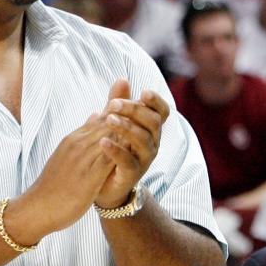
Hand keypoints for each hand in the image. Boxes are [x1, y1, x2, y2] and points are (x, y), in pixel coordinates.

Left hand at [93, 79, 165, 209]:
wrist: (104, 186)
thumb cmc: (112, 151)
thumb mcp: (114, 124)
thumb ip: (118, 103)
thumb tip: (122, 79)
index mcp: (150, 129)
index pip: (162, 112)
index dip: (156, 101)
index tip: (143, 92)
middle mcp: (152, 143)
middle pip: (152, 122)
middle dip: (134, 110)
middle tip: (113, 104)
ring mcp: (144, 159)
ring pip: (142, 140)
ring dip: (125, 127)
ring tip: (108, 119)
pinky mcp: (132, 174)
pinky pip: (128, 161)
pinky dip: (116, 150)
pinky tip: (103, 141)